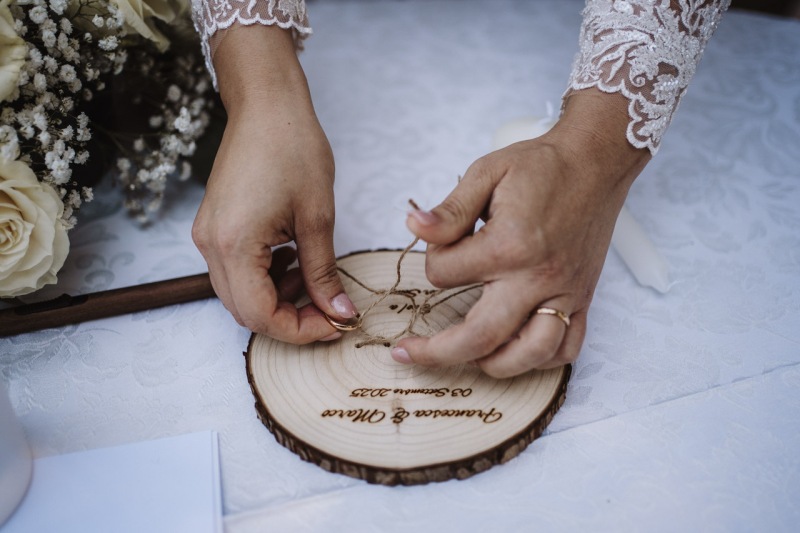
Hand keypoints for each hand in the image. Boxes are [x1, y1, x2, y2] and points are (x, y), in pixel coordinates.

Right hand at [192, 25, 356, 342]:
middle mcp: (210, 246)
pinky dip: (265, 280)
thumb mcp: (317, 217)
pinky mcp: (213, 228)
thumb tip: (338, 313)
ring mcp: (207, 237)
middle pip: (245, 312)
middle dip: (289, 320)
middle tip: (329, 312)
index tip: (335, 325)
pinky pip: (236, 272)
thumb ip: (323, 273)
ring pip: (239, 295)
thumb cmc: (294, 148)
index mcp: (234, 245)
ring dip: (277, 300)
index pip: (260, 316)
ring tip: (313, 281)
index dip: (299, 330)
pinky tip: (293, 263)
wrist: (266, 105)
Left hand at [392, 90, 649, 376]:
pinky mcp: (583, 299)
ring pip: (528, 356)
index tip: (439, 246)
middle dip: (436, 353)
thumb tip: (413, 227)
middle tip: (407, 354)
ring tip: (466, 357)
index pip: (444, 276)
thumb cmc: (541, 166)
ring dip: (491, 364)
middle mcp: (538, 278)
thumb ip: (449, 209)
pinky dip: (541, 360)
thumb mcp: (487, 173)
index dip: (431, 262)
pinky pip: (567, 349)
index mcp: (508, 246)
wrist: (595, 162)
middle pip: (480, 337)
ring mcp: (564, 293)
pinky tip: (516, 350)